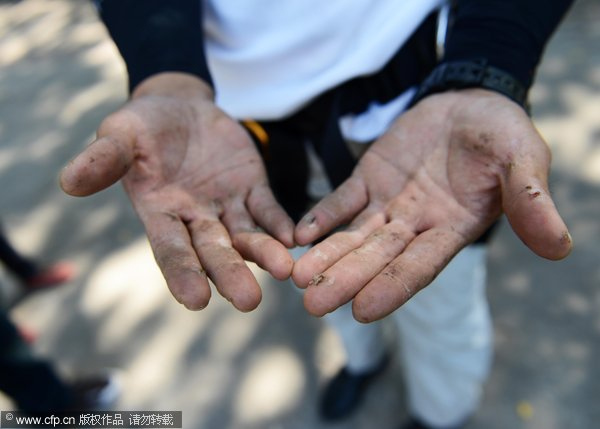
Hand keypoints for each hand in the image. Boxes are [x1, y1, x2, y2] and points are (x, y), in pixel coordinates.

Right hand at [60, 73, 293, 310]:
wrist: (179, 107)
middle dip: (231, 273)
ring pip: (246, 236)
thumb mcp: (119, 135)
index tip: (196, 300)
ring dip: (263, 253)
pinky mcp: (251, 188)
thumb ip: (103, 160)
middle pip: (214, 251)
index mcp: (160, 213)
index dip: (183, 273)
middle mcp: (195, 218)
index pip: (171, 249)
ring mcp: (226, 206)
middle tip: (248, 301)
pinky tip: (293, 238)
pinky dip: (280, 223)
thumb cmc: (143, 126)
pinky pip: (267, 209)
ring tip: (283, 269)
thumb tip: (68, 182)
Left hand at [293, 89, 571, 321]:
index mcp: (453, 228)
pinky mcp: (368, 179)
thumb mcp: (522, 158)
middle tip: (313, 305)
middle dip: (346, 279)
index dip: (393, 286)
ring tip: (296, 277)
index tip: (363, 310)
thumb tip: (559, 247)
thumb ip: (530, 199)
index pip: (420, 265)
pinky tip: (298, 233)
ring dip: (327, 255)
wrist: (470, 102)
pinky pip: (342, 199)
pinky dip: (322, 215)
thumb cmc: (501, 133)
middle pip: (377, 257)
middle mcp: (416, 225)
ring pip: (354, 235)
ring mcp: (389, 203)